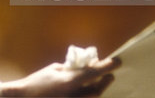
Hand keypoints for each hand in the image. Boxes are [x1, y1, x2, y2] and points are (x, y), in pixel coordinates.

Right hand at [0, 57, 119, 96]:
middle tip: (109, 75)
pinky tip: (84, 90)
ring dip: (96, 89)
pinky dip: (87, 95)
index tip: (117, 61)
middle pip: (97, 90)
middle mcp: (74, 94)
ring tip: (99, 82)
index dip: (107, 66)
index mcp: (69, 81)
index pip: (94, 72)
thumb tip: (83, 68)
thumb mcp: (54, 69)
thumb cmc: (37, 81)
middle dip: (104, 81)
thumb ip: (70, 69)